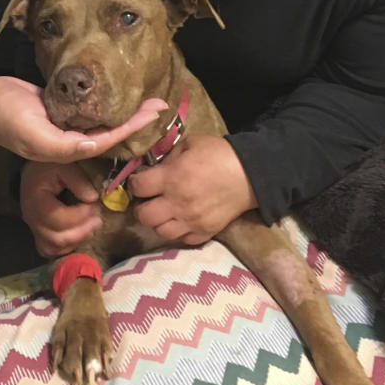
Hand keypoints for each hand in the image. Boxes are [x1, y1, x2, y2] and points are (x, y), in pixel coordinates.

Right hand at [0, 77, 165, 162]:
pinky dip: (104, 104)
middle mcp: (71, 139)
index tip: (154, 113)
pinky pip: (88, 111)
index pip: (108, 139)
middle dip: (135, 119)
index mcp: (69, 149)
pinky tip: (115, 96)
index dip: (132, 127)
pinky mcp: (60, 111)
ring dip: (124, 111)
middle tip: (160, 104)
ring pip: (102, 121)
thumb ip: (63, 144)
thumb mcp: (35, 135)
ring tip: (146, 99)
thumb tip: (93, 145)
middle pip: (111, 131)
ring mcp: (66, 126)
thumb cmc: (9, 120)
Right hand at [20, 161, 101, 256]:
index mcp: (36, 202)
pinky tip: (79, 235)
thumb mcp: (64, 165)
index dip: (81, 215)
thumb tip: (93, 199)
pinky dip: (67, 247)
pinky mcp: (39, 234)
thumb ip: (79, 180)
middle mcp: (32, 219)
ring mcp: (34, 229)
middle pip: (58, 238)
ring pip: (55, 247)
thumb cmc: (48, 167)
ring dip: (77, 240)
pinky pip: (51, 250)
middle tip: (98, 219)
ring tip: (92, 226)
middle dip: (82, 231)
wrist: (33, 171)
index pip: (59, 218)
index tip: (95, 205)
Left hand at [127, 135, 257, 244]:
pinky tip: (182, 220)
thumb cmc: (218, 154)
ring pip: (160, 231)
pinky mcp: (205, 232)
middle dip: (141, 207)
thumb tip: (154, 167)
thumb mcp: (190, 144)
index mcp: (171, 178)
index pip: (137, 187)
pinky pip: (182, 240)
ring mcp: (191, 221)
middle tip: (148, 200)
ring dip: (158, 221)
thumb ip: (168, 156)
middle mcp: (177, 203)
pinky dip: (179, 232)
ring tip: (164, 212)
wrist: (250, 174)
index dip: (134, 183)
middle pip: (143, 216)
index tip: (140, 181)